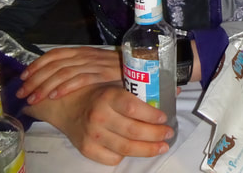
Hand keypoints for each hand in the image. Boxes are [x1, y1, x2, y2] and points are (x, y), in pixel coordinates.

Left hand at [17, 46, 122, 104]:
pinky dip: (65, 87)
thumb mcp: (96, 65)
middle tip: (22, 93)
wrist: (143, 67)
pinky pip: (81, 78)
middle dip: (35, 79)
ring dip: (45, 86)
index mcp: (83, 51)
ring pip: (64, 72)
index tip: (23, 77)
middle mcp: (87, 56)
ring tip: (33, 98)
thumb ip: (78, 69)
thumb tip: (51, 79)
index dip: (37, 65)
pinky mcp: (104, 74)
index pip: (55, 54)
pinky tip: (54, 96)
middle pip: (55, 65)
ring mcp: (96, 64)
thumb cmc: (117, 70)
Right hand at [24, 82, 173, 164]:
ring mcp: (92, 135)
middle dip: (156, 135)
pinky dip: (126, 156)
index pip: (133, 108)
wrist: (67, 104)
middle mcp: (99, 116)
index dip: (152, 115)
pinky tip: (136, 150)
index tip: (165, 118)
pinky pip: (112, 158)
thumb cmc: (98, 92)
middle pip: (133, 131)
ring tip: (161, 146)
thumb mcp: (118, 84)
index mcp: (108, 96)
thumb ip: (143, 88)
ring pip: (126, 148)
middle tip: (168, 134)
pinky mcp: (86, 149)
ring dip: (148, 149)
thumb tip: (175, 91)